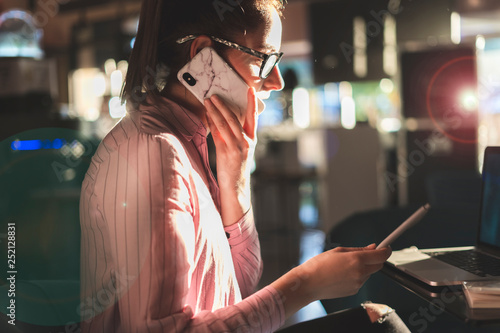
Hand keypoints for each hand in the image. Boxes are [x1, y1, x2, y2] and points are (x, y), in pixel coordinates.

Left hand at [204, 87, 257, 225]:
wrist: (236, 189)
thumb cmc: (234, 170)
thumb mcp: (236, 151)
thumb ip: (229, 136)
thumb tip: (217, 121)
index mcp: (250, 140)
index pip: (252, 118)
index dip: (252, 103)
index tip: (251, 90)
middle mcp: (246, 141)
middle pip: (236, 118)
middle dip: (225, 104)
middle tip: (216, 94)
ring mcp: (238, 146)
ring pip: (227, 123)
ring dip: (217, 110)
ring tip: (209, 100)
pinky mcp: (228, 152)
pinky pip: (219, 133)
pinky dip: (213, 122)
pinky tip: (207, 115)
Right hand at [271, 244, 391, 317]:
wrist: (308, 283)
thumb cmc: (319, 265)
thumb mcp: (338, 251)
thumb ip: (358, 249)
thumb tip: (372, 248)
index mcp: (356, 260)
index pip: (381, 256)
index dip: (385, 250)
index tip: (385, 247)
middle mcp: (360, 273)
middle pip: (378, 265)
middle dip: (375, 259)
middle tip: (364, 254)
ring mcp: (357, 284)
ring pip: (369, 273)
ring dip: (363, 268)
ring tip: (344, 266)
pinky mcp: (354, 291)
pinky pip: (361, 281)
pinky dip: (356, 276)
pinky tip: (342, 274)